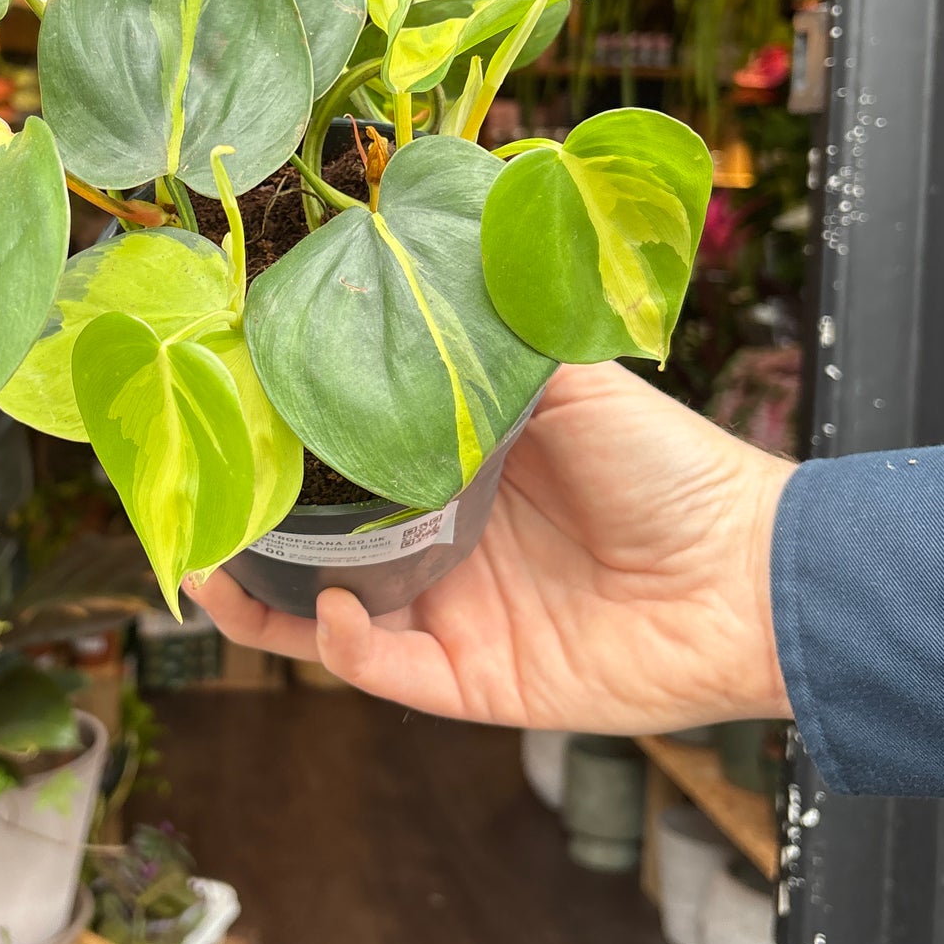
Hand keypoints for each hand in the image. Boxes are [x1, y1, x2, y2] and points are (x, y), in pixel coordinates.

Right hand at [194, 362, 794, 733]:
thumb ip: (492, 337)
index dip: (286, 441)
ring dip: (262, 601)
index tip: (229, 407)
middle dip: (249, 525)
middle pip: (318, 542)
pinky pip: (383, 670)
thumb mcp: (571, 379)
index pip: (348, 459)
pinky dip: (344, 645)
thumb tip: (418, 264)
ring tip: (211, 565)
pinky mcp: (472, 679)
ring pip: (326, 616)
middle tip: (192, 493)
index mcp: (458, 469)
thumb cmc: (673, 468)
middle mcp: (442, 543)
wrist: (751, 575)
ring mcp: (452, 613)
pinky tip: (334, 606)